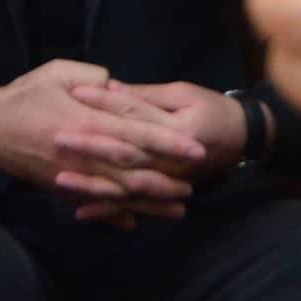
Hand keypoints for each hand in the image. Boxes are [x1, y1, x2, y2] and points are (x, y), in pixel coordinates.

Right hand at [0, 60, 204, 226]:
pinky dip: (111, 214)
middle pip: (133, 172)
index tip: (196, 149)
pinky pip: (90, 204)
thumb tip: (122, 88)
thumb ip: (96, 77)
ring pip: (116, 194)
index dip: (170, 144)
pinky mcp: (58, 187)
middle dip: (166, 180)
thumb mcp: (61, 71)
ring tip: (176, 208)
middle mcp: (83, 155)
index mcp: (88, 123)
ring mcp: (70, 176)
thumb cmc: (25, 93)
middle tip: (194, 186)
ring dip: (147, 202)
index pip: (138, 136)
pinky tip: (132, 223)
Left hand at [60, 79, 250, 193]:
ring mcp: (165, 179)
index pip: (132, 113)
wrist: (243, 139)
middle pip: (123, 151)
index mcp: (173, 127)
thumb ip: (147, 96)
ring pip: (123, 184)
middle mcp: (168, 157)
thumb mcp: (184, 93)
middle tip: (58, 137)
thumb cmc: (212, 109)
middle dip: (89, 145)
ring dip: (92, 183)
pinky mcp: (162, 191)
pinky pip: (132, 204)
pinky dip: (107, 210)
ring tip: (60, 179)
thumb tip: (112, 88)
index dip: (104, 103)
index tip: (75, 94)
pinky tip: (79, 212)